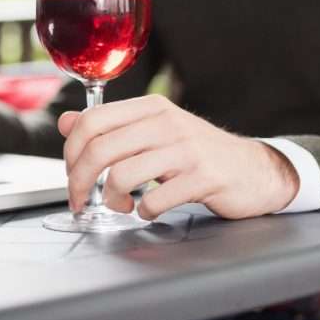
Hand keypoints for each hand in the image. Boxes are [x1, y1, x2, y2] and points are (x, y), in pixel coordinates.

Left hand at [60, 95, 299, 219]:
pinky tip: (150, 209)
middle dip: (80, 183)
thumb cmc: (198, 153)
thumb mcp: (153, 132)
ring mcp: (186, 149)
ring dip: (112, 200)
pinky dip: (144, 212)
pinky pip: (154, 200)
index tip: (71, 175)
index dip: (71, 152)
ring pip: (122, 175)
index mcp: (150, 108)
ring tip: (122, 204)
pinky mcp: (203, 177)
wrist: (253, 169)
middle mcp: (166, 122)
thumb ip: (111, 127)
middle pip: (100, 150)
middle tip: (81, 200)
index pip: (91, 121)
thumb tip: (67, 123)